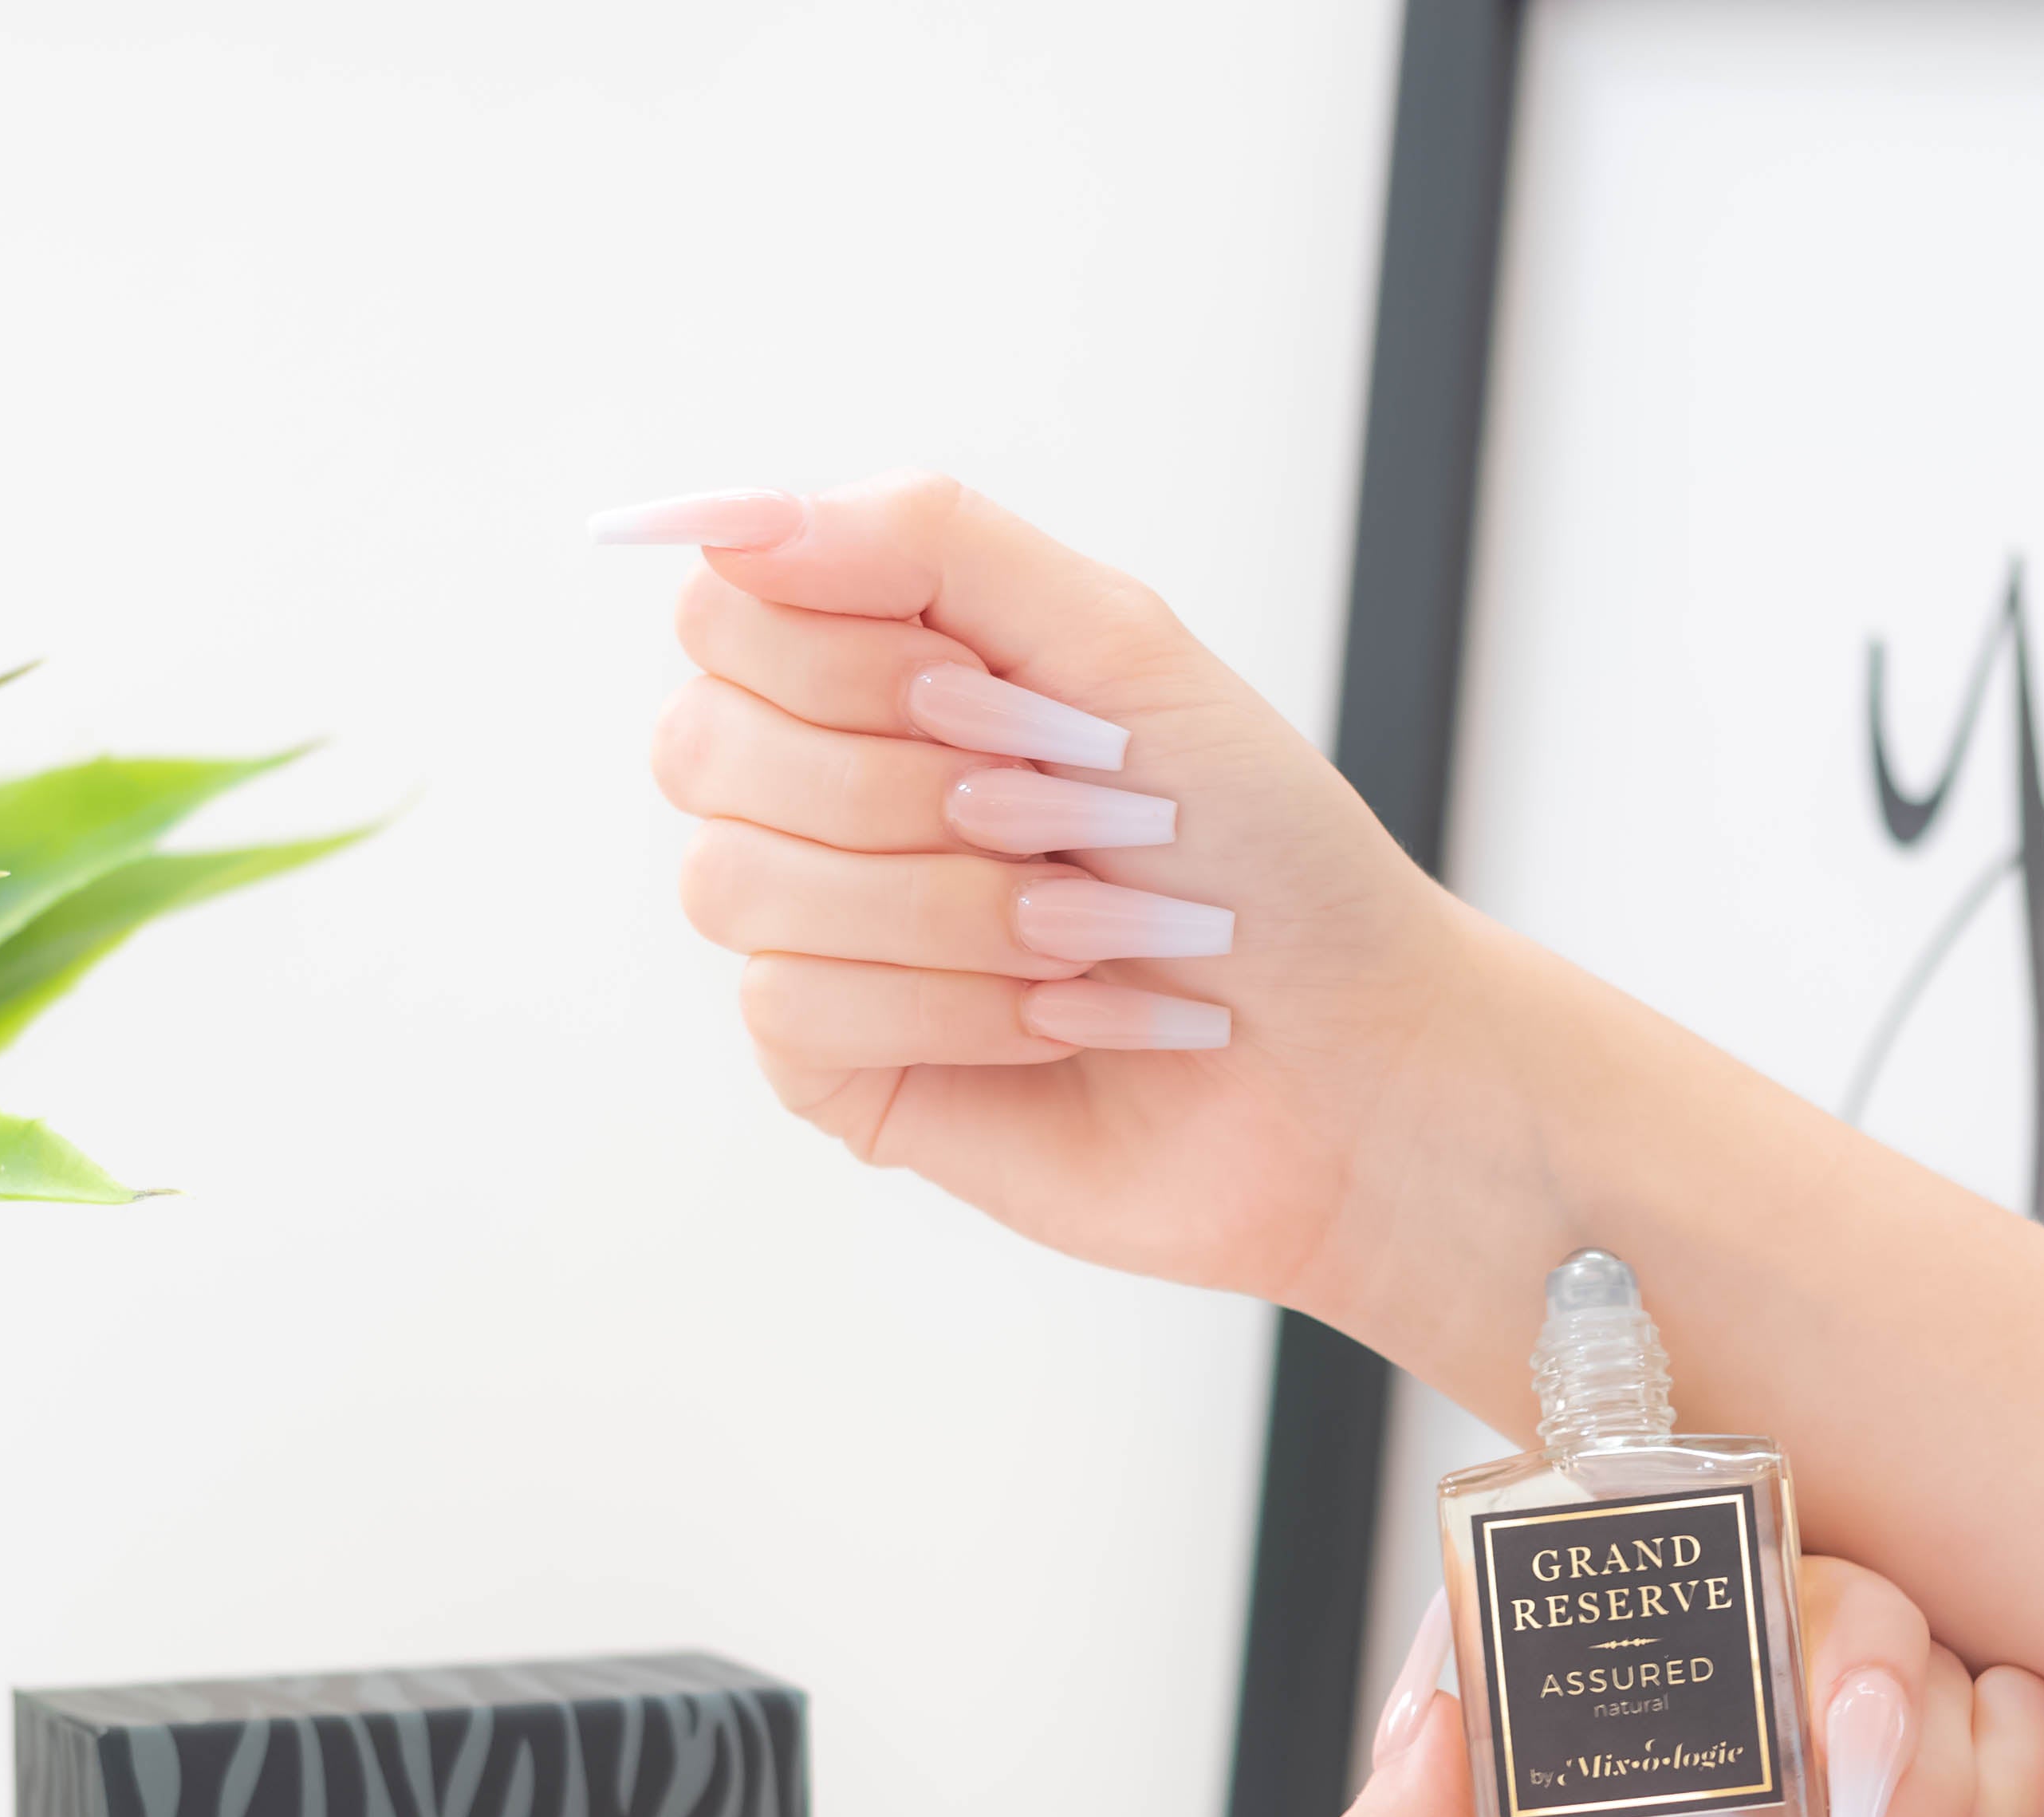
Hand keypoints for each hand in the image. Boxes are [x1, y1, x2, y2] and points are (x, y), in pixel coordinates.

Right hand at [604, 472, 1490, 1317]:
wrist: (1343, 1060)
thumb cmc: (1260, 858)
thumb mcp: (1119, 645)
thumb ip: (929, 542)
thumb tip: (741, 520)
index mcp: (879, 674)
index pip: (724, 609)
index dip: (843, 651)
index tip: (990, 691)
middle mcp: (820, 796)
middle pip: (699, 743)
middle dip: (913, 784)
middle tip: (1069, 816)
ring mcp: (815, 937)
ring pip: (737, 883)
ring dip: (950, 904)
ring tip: (1089, 930)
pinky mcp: (834, 1069)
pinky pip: (794, 1007)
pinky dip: (956, 1006)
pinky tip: (1063, 1019)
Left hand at [1324, 1556, 2043, 1816]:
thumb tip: (1431, 1697)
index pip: (1610, 1631)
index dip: (1647, 1601)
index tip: (1684, 1620)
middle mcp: (1724, 1805)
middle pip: (1779, 1596)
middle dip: (1823, 1671)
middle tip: (1834, 1776)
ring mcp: (1861, 1810)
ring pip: (1909, 1645)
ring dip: (1915, 1768)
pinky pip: (2018, 1708)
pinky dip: (2002, 1790)